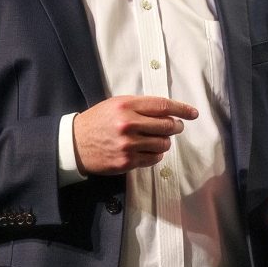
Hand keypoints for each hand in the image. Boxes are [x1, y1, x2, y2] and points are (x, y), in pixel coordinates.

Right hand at [73, 96, 197, 175]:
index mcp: (126, 106)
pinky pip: (154, 158)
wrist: (75, 144)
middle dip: (176, 126)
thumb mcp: (116, 104)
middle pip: (167, 125)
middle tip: (176, 127)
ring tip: (157, 139)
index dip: (182, 109)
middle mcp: (128, 124)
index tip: (193, 113)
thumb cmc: (98, 121)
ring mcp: (128, 145)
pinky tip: (148, 150)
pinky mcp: (127, 162)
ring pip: (163, 144)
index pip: (163, 106)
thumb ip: (140, 106)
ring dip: (165, 141)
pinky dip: (156, 154)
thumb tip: (168, 111)